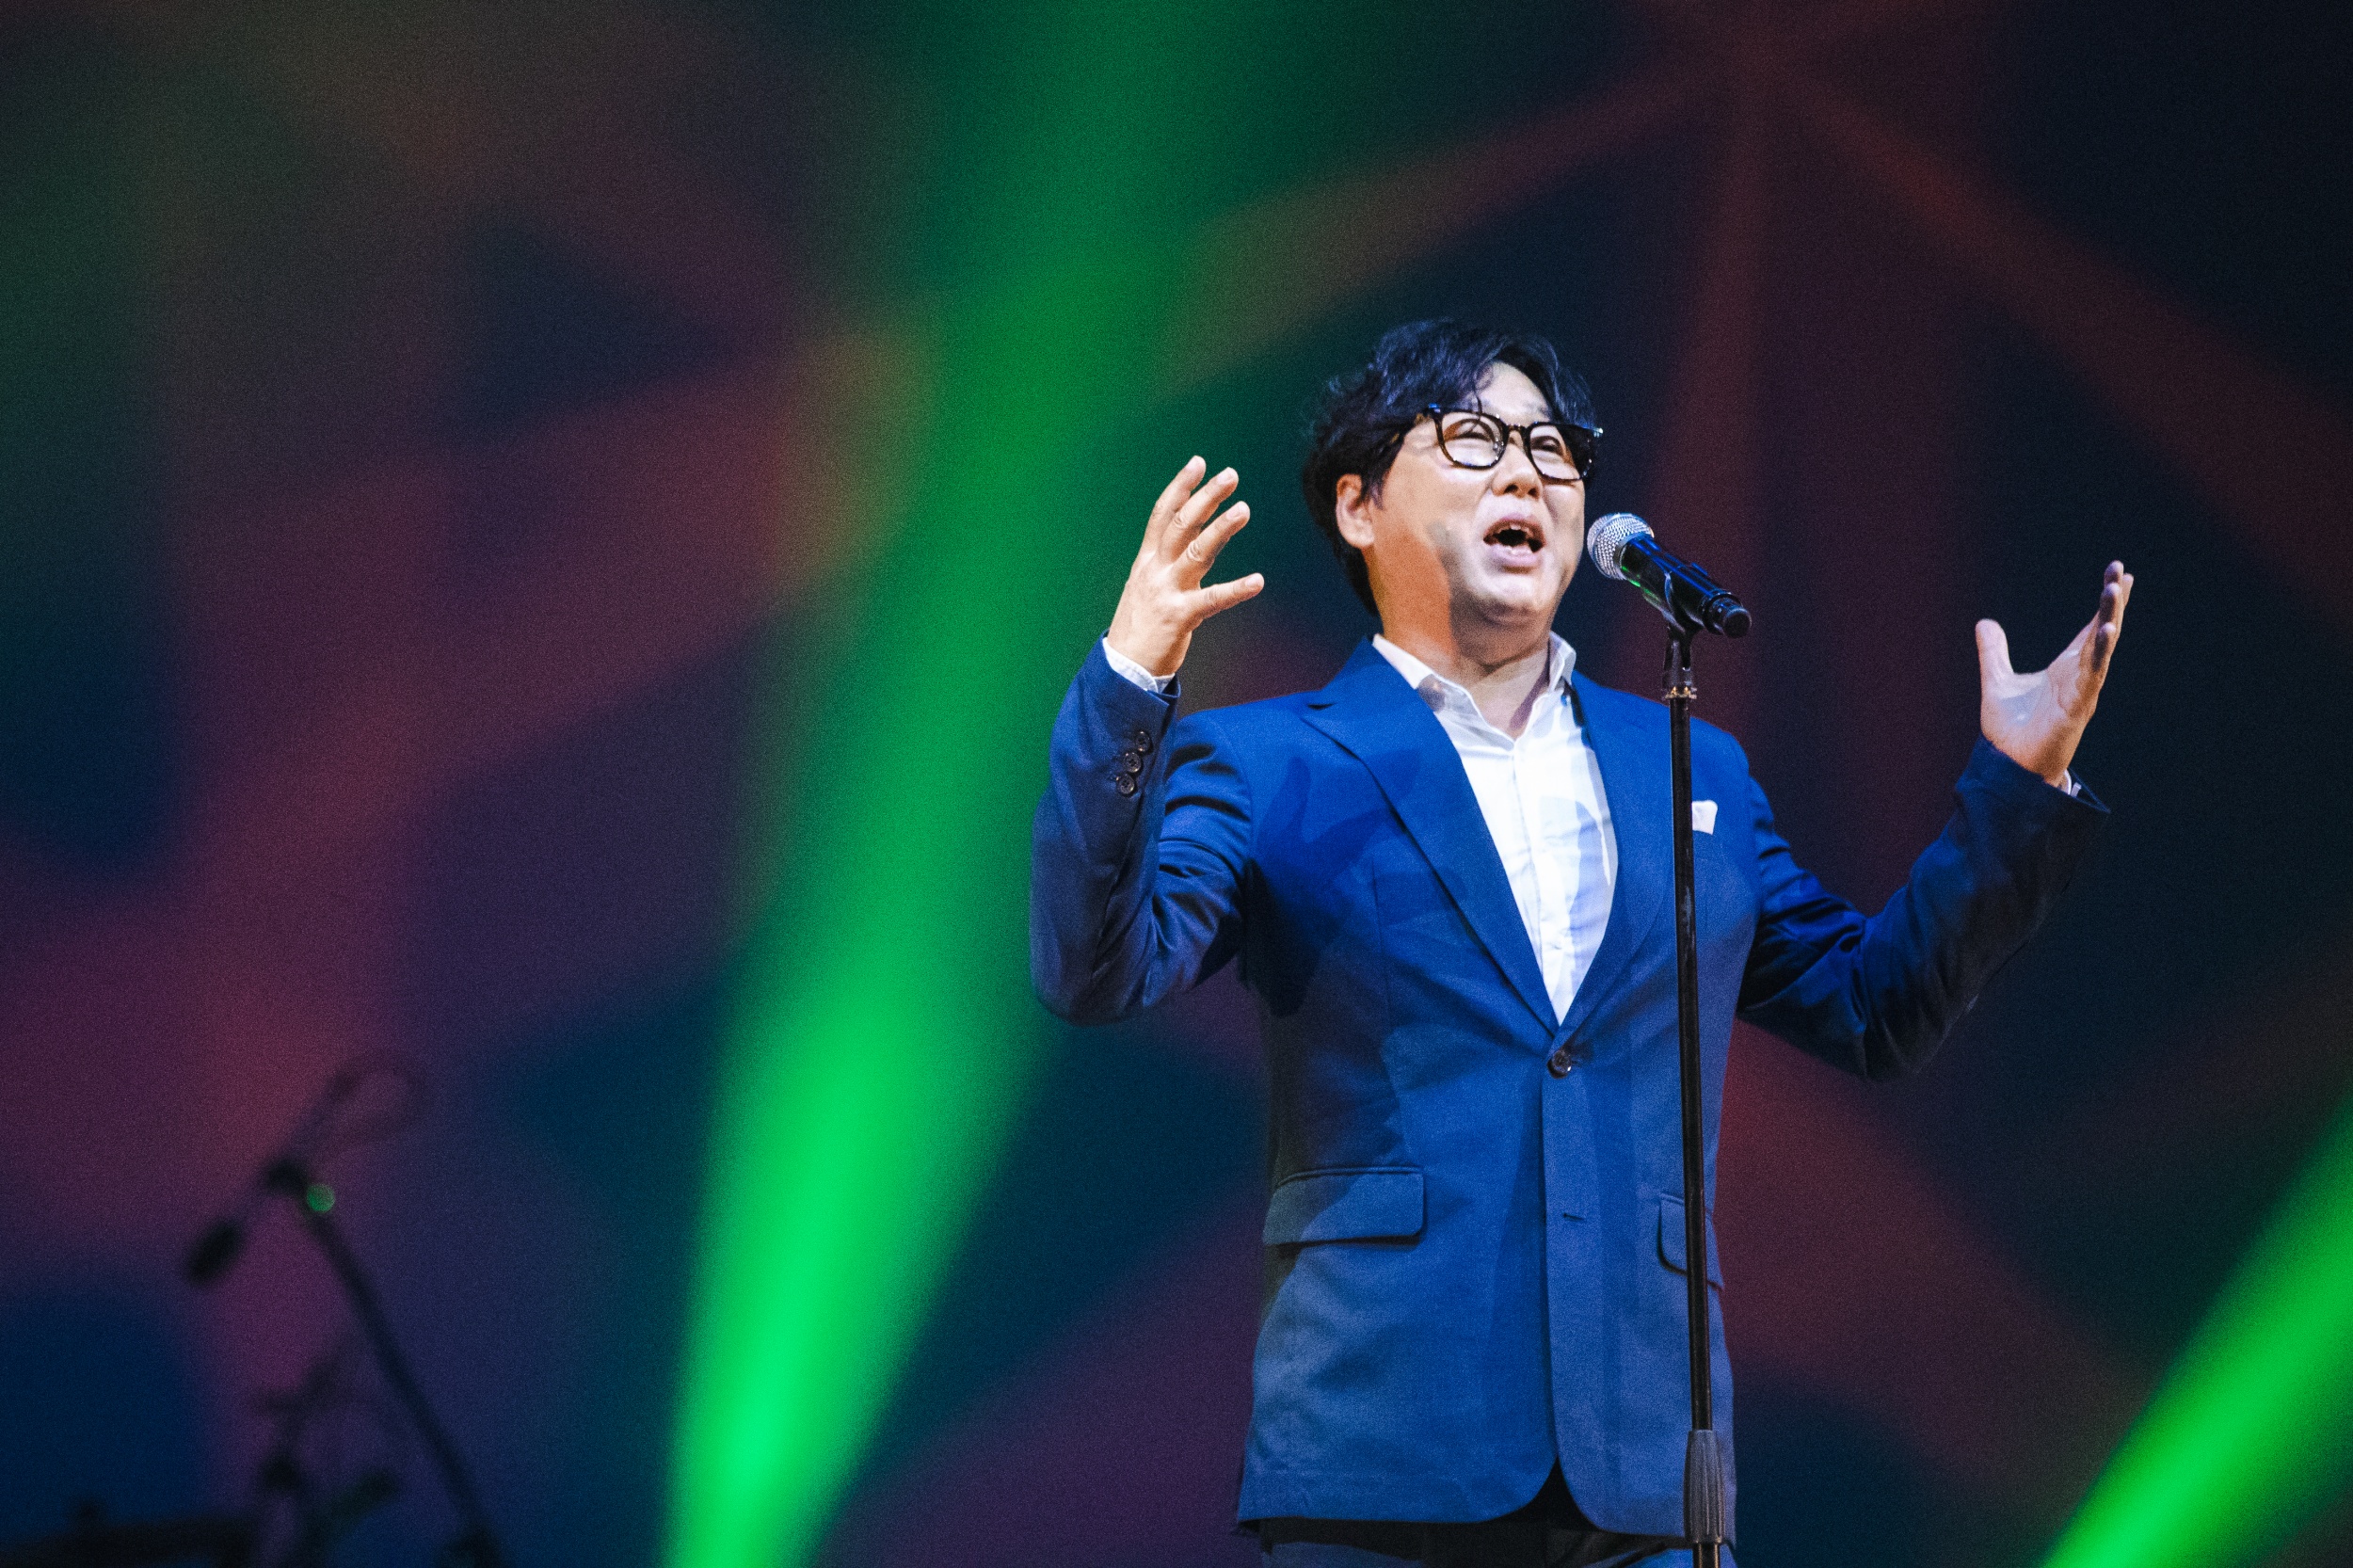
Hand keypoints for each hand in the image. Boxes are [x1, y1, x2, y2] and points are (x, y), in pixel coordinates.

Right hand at [1105, 456, 1264, 677]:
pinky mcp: (1180, 617)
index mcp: (1147, 561)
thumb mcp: (1148, 585)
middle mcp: (1154, 571)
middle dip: (1205, 497)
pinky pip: (1212, 600)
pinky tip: (1258, 581)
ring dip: (1221, 528)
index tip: (1198, 462)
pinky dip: (1236, 589)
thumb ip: (1170, 560)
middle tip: (1230, 475)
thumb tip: (1195, 534)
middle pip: (1180, 524)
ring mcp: (1166, 592)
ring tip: (1244, 509)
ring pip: (1195, 552)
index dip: (1181, 487)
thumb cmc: (1140, 625)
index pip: (1163, 515)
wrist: (1122, 668)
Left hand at [1976, 561, 2133, 787]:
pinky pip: (2092, 674)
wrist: (2009, 766)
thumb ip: (1994, 653)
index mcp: (2066, 668)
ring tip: (2114, 589)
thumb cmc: (2011, 730)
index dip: (2104, 603)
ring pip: (2101, 648)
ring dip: (2109, 617)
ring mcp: (2082, 689)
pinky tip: (2107, 629)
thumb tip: (1984, 623)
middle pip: (2102, 630)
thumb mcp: (1997, 681)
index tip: (2118, 574)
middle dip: (2112, 600)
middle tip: (2120, 569)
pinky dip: (2099, 652)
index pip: (2091, 628)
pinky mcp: (2077, 706)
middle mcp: (2079, 675)